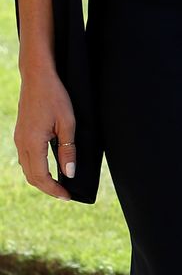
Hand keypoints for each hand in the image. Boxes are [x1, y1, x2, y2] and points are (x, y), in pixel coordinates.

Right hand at [14, 67, 76, 197]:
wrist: (37, 77)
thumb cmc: (54, 97)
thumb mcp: (68, 123)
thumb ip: (68, 149)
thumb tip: (69, 173)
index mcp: (33, 143)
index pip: (41, 177)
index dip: (54, 190)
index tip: (67, 196)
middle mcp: (22, 143)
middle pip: (31, 177)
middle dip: (48, 188)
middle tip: (64, 194)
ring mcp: (19, 138)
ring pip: (27, 168)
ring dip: (41, 179)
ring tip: (58, 184)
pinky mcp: (21, 134)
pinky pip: (25, 158)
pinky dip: (36, 168)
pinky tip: (48, 168)